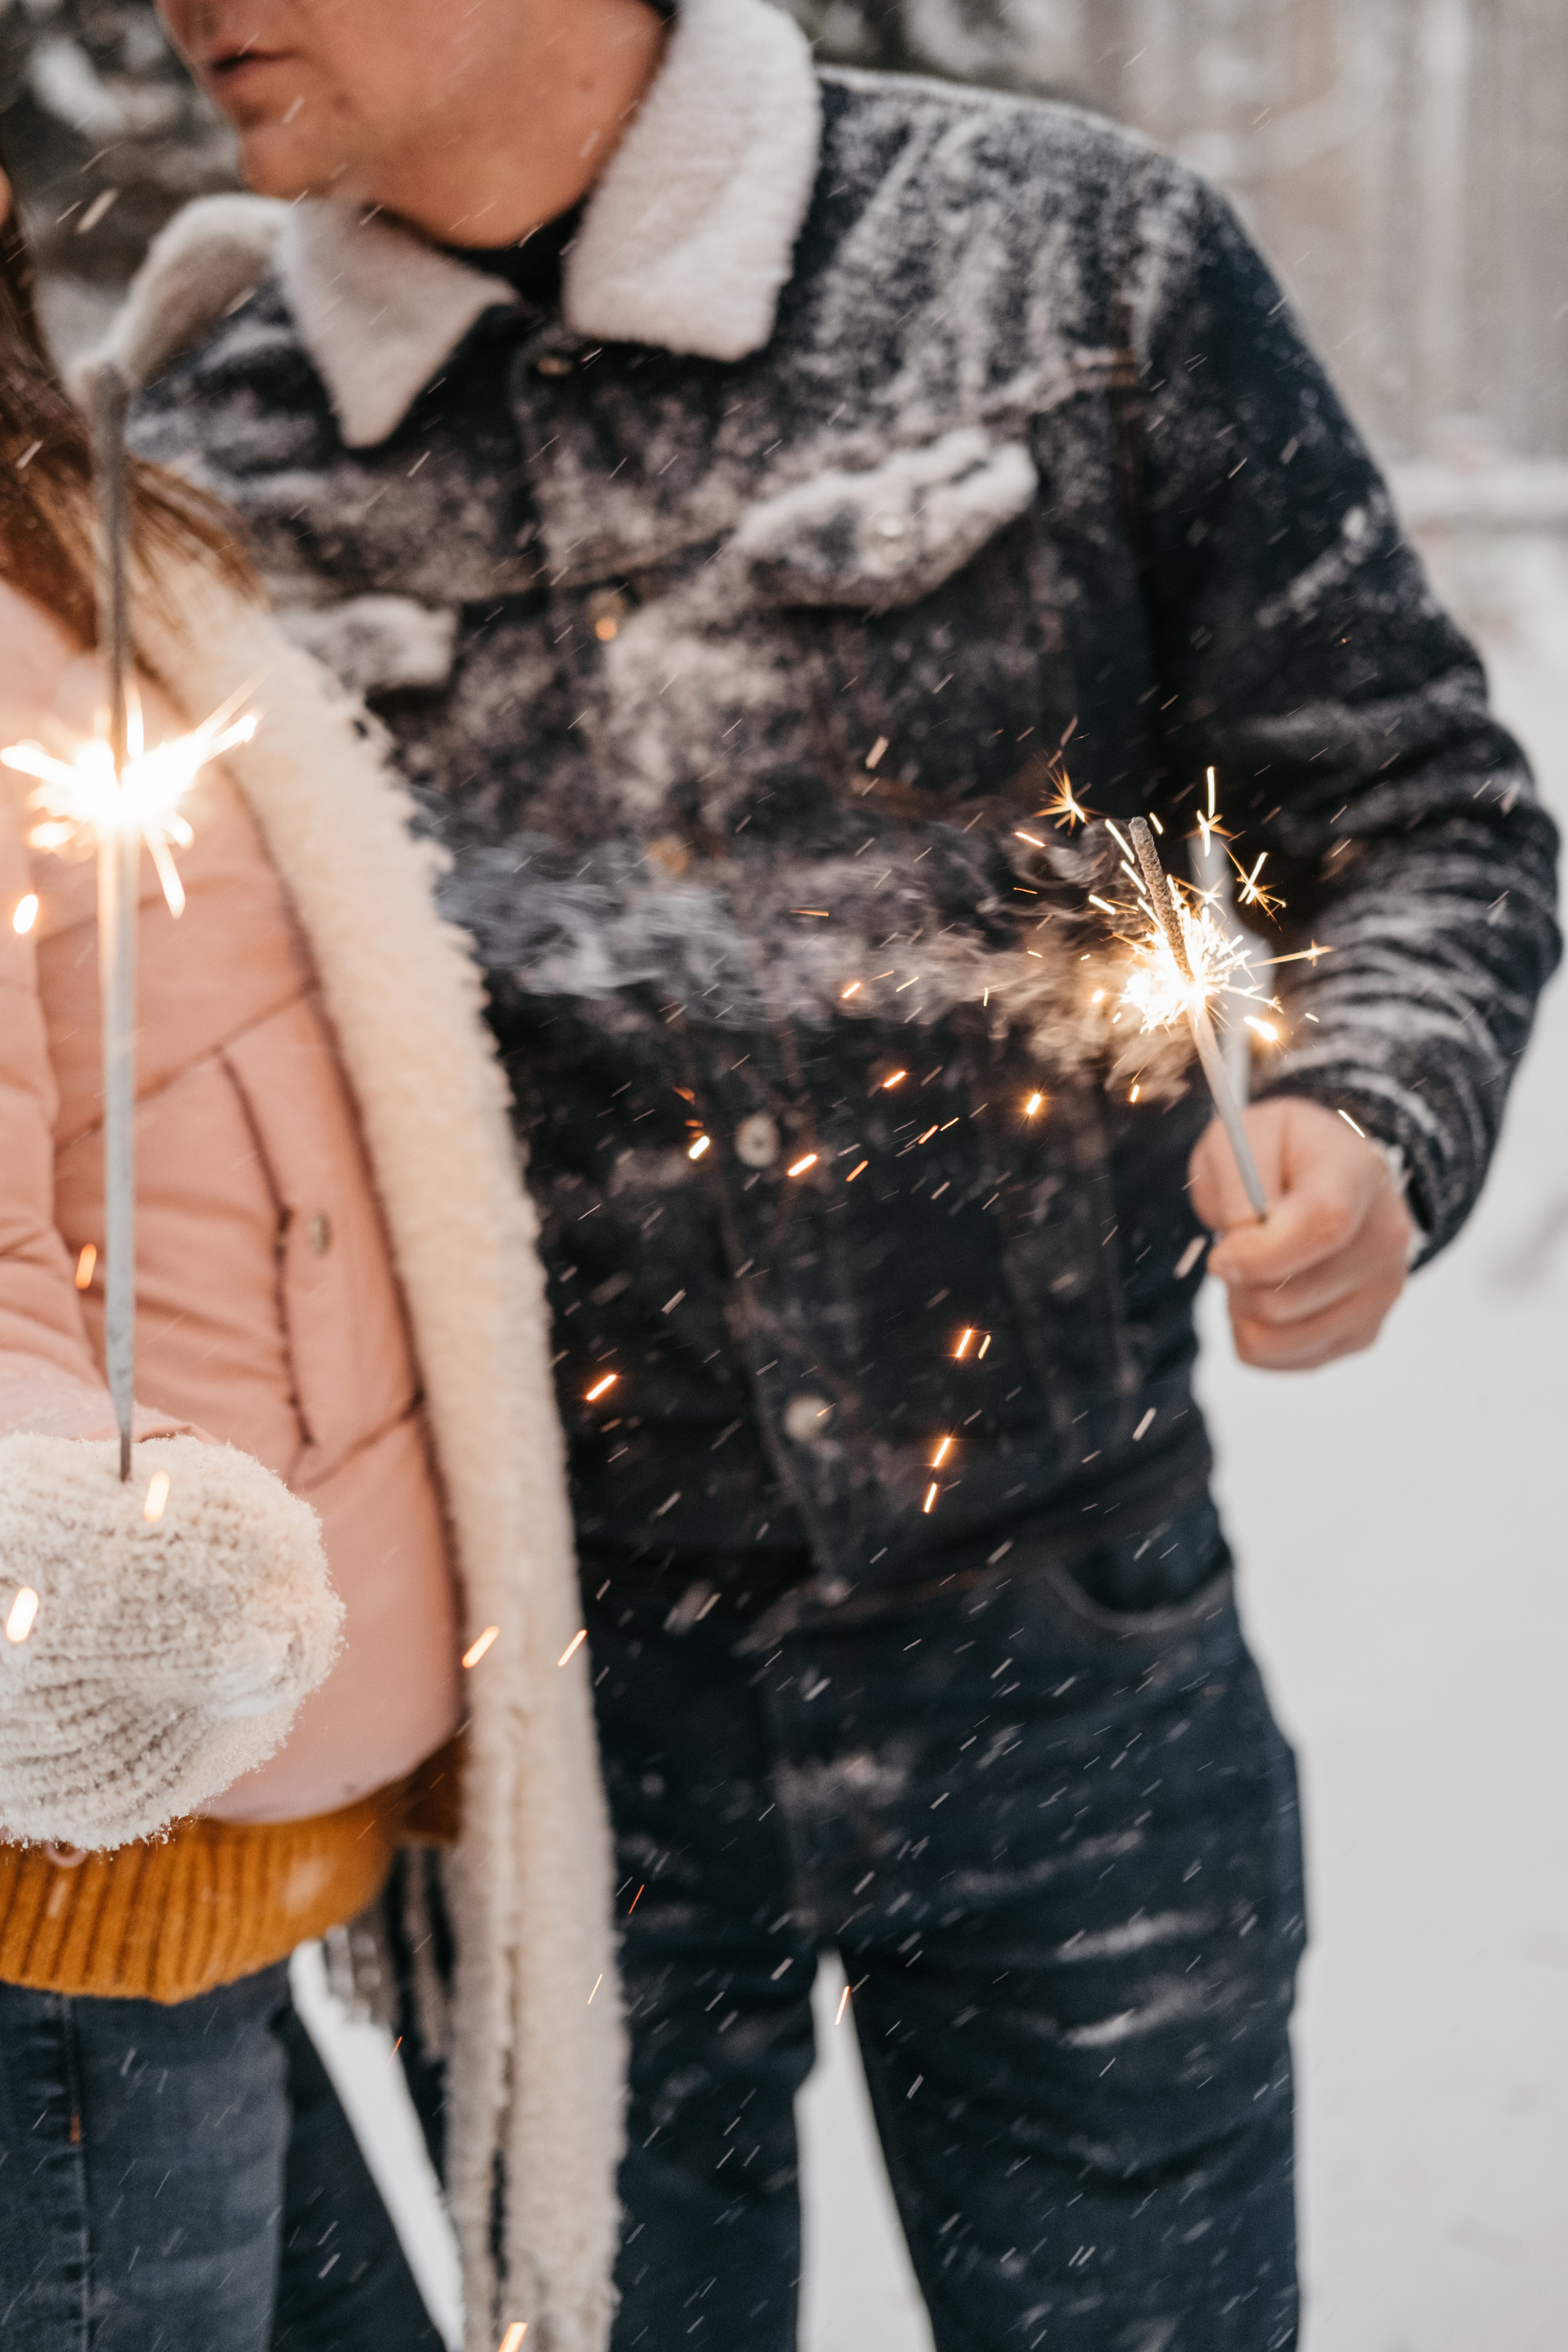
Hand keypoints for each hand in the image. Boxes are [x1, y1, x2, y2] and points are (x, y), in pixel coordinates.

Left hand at [1188, 1097, 1415, 1370]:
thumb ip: (1237, 1190)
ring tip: (1256, 1267)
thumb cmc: (1279, 1152)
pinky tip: (1271, 1290)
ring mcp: (1381, 1294)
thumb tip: (1236, 1259)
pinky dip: (1255, 1333)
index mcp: (1358, 1176)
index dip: (1259, 1254)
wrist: (1325, 1171)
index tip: (1221, 1254)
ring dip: (1241, 1308)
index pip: (1322, 1226)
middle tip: (1237, 1246)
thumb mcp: (1246, 1139)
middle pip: (1286, 1297)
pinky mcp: (1363, 1333)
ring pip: (1276, 1339)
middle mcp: (1385, 1240)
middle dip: (1236, 1278)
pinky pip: (1279, 1359)